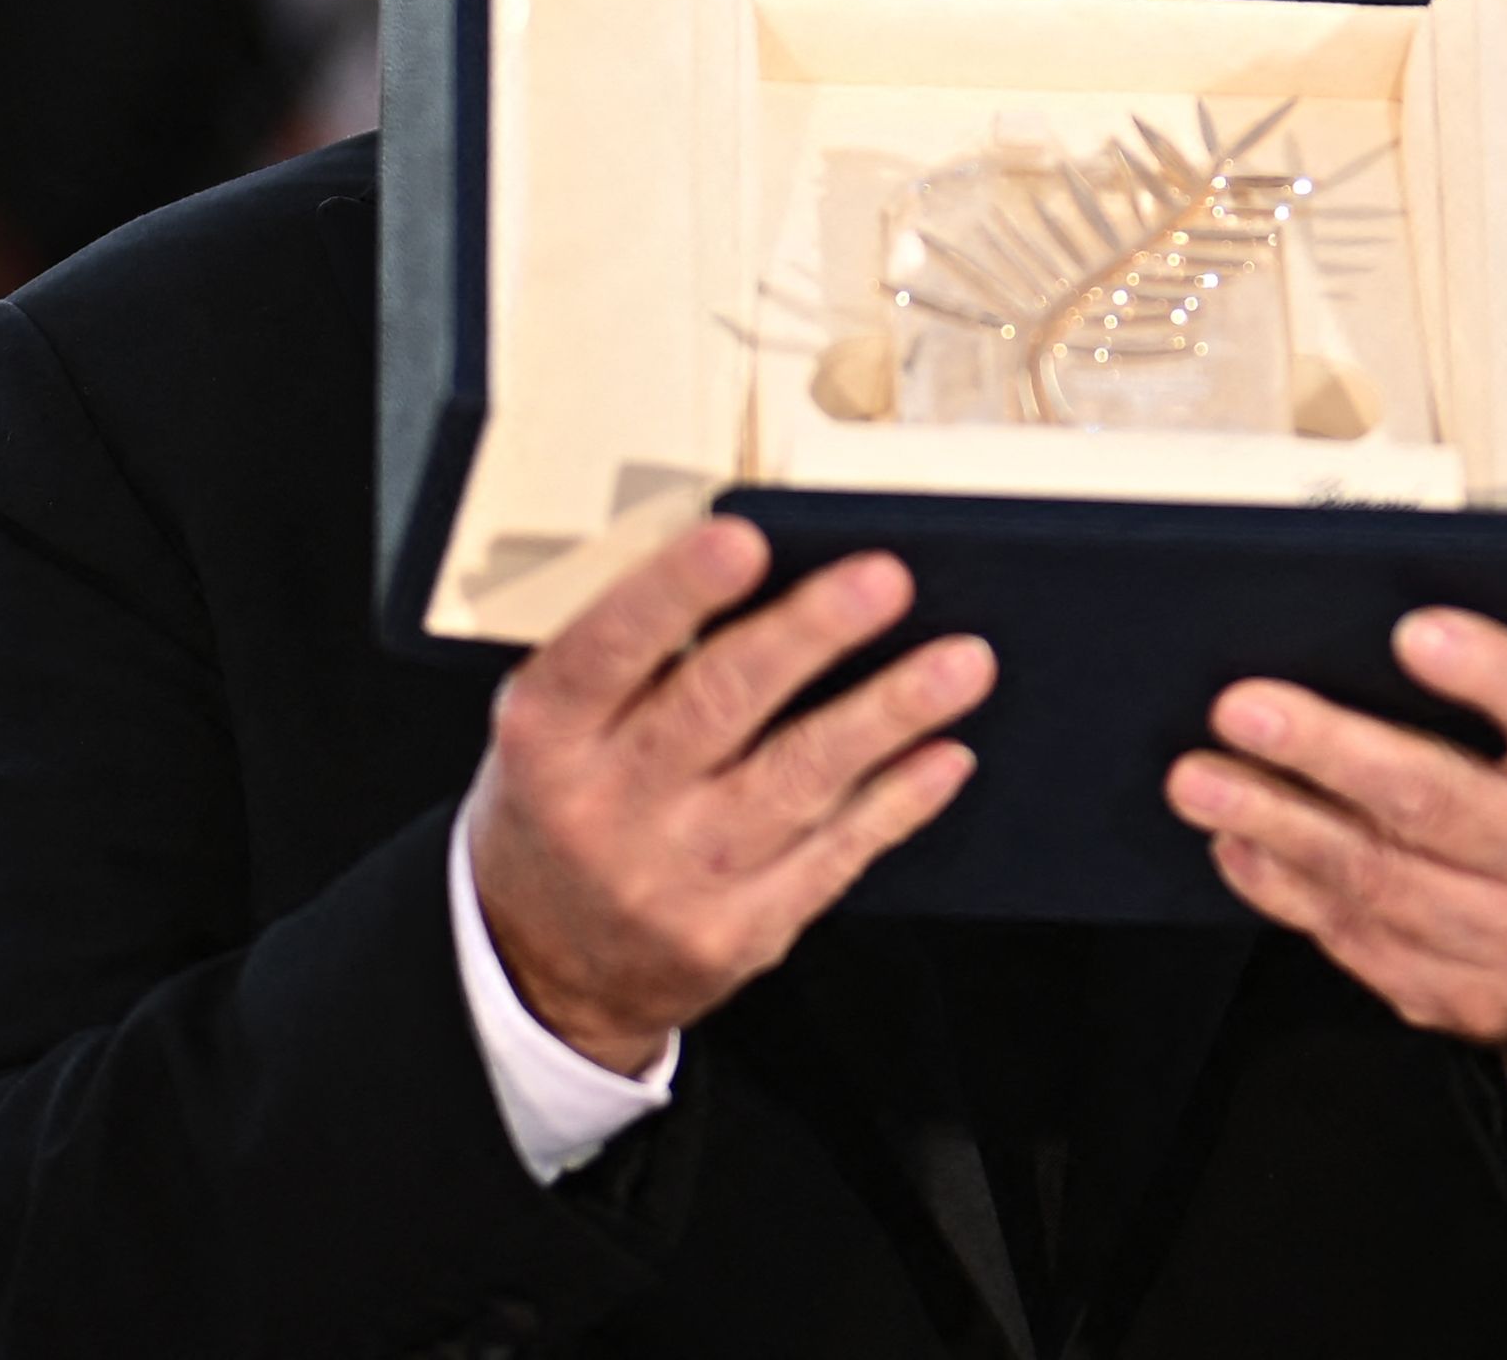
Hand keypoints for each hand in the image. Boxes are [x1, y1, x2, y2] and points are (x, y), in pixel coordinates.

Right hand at [469, 520, 994, 1074]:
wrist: (546, 965)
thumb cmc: (568, 803)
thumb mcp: (559, 727)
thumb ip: (635, 658)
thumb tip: (770, 571)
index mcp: (547, 735)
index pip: (606, 649)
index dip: (675, 593)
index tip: (743, 541)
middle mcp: (604, 807)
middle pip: (717, 705)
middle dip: (809, 635)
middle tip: (885, 580)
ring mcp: (675, 878)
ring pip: (796, 779)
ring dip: (888, 714)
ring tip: (960, 665)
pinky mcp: (736, 932)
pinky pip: (834, 855)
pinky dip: (896, 801)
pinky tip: (942, 754)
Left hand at [1167, 609, 1506, 1125]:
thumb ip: (1505, 705)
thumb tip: (1358, 651)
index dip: (1491, 674)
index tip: (1412, 631)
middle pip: (1439, 804)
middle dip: (1326, 752)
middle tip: (1241, 710)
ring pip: (1377, 878)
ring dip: (1274, 824)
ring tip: (1200, 780)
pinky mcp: (1465, 1000)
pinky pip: (1356, 938)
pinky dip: (1285, 887)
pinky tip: (1239, 844)